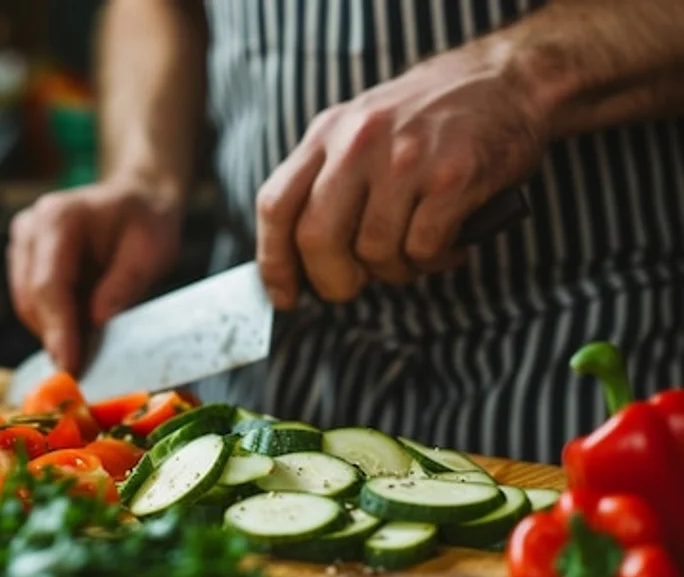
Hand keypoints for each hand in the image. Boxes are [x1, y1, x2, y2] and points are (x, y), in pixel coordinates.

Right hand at [7, 180, 182, 371]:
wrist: (137, 200)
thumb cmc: (146, 221)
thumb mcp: (152, 252)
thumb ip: (124, 285)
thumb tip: (95, 322)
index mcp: (59, 218)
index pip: (49, 284)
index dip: (58, 330)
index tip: (70, 365)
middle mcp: (31, 227)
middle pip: (31, 299)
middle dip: (57, 337)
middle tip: (86, 367)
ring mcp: (22, 243)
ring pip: (27, 306)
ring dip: (55, 330)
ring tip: (91, 340)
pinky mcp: (23, 261)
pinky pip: (31, 304)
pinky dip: (54, 322)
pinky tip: (80, 324)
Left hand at [255, 46, 548, 307]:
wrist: (504, 80)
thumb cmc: (426, 121)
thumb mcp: (360, 131)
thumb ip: (327, 182)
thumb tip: (301, 262)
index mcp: (326, 134)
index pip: (276, 205)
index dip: (273, 262)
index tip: (285, 296)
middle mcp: (358, 143)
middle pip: (316, 239)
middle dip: (333, 281)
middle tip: (355, 286)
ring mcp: (405, 158)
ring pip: (374, 251)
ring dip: (394, 271)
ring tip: (415, 254)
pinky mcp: (453, 177)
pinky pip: (422, 248)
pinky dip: (433, 261)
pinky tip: (448, 246)